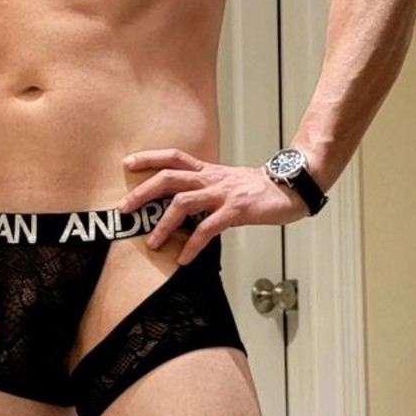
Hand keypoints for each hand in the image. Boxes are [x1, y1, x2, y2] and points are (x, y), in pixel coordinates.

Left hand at [120, 147, 308, 264]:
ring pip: (183, 203)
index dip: (149, 158)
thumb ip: (204, 188)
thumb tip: (181, 203)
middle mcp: (211, 179)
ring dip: (163, 224)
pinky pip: (208, 228)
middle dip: (143, 193)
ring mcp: (223, 194)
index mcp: (208, 171)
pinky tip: (183, 258)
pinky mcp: (236, 211)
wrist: (291, 188)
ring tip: (152, 243)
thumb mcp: (226, 181)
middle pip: (169, 178)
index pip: (173, 157)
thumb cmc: (258, 188)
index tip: (127, 164)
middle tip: (124, 208)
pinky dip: (192, 245)